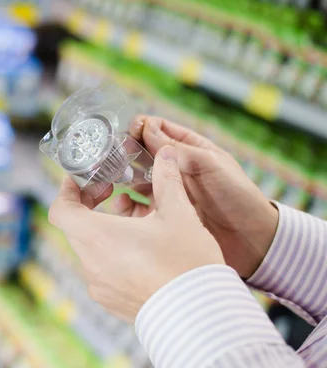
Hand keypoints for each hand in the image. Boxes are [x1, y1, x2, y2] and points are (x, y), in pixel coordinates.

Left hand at [49, 146, 223, 322]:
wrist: (203, 317)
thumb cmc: (188, 264)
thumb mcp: (179, 214)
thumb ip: (167, 180)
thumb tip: (166, 153)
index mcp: (98, 238)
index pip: (61, 210)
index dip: (68, 191)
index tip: (85, 182)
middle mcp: (91, 264)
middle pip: (77, 228)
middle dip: (94, 207)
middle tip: (117, 194)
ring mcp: (99, 287)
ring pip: (92, 250)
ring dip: (108, 231)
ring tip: (139, 222)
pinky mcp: (111, 302)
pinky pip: (103, 272)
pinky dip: (114, 255)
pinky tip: (144, 251)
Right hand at [127, 116, 278, 278]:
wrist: (252, 240)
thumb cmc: (238, 196)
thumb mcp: (209, 165)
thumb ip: (178, 149)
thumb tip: (148, 128)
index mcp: (191, 150)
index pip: (161, 130)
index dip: (143, 128)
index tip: (128, 130)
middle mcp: (177, 170)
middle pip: (145, 155)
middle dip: (129, 153)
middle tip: (115, 156)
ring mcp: (169, 193)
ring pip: (138, 180)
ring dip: (125, 178)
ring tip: (114, 178)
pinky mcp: (164, 216)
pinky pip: (139, 207)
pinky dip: (127, 204)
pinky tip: (121, 202)